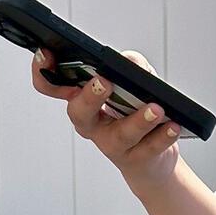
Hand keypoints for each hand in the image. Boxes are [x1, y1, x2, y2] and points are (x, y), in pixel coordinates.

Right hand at [31, 47, 181, 196]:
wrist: (152, 159)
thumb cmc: (135, 110)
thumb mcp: (132, 81)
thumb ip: (131, 64)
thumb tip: (130, 63)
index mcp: (81, 98)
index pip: (50, 85)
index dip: (42, 70)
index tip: (46, 54)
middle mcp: (90, 124)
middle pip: (79, 112)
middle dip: (90, 97)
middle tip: (104, 82)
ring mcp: (110, 144)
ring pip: (120, 135)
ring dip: (138, 120)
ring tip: (156, 108)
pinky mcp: (134, 160)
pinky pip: (148, 148)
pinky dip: (163, 137)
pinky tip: (173, 125)